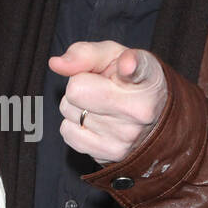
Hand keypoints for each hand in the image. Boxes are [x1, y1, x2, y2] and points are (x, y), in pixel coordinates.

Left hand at [51, 41, 167, 162]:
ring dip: (77, 106)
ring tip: (101, 104)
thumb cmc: (127, 77)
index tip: (127, 66)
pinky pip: (67, 132)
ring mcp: (126, 137)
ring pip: (68, 112)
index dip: (129, 67)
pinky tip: (96, 121)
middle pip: (75, 91)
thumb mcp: (113, 55)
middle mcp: (140, 111)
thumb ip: (85, 53)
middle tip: (100, 87)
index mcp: (146, 79)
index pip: (133, 70)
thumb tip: (55, 64)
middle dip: (79, 84)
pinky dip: (75, 124)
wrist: (151, 114)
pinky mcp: (111, 154)